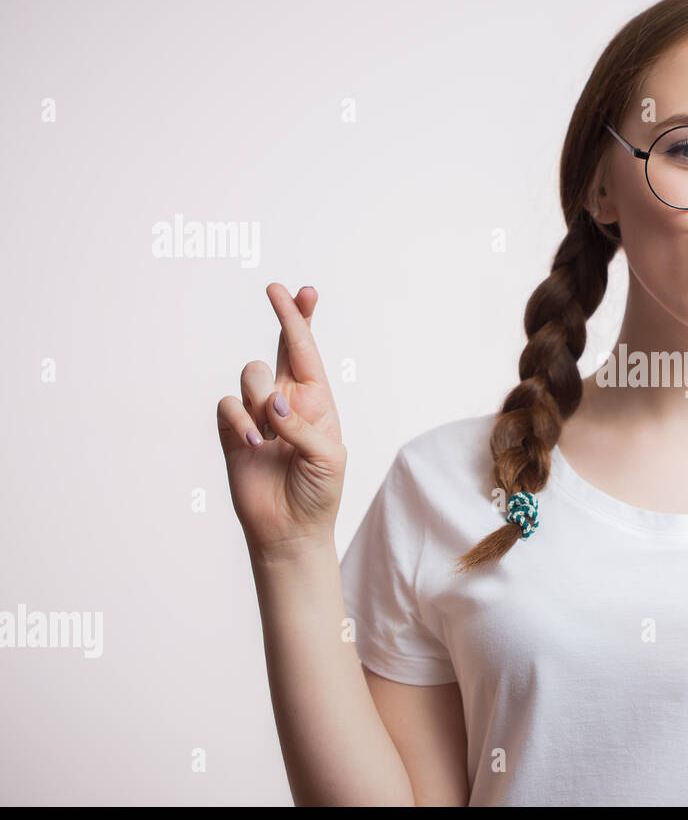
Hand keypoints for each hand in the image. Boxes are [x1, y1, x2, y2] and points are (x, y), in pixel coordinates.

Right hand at [216, 284, 346, 557]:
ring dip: (261, 397)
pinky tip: (252, 443)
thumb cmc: (320, 492)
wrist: (290, 529)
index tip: (303, 290)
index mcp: (317, 401)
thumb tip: (274, 403)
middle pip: (282, 347)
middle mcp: (287, 401)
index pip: (309, 353)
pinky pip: (227, 404)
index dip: (303, 320)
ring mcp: (258, 414)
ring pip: (251, 374)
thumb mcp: (328, 458)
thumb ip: (303, 427)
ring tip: (270, 432)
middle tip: (277, 290)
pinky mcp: (232, 430)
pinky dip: (239, 419)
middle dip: (284, 315)